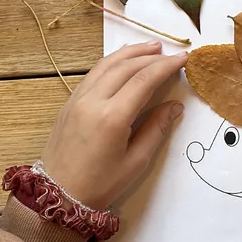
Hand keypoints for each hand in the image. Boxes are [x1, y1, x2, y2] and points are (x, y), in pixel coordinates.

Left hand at [40, 40, 187, 208]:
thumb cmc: (100, 184)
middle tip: (171, 53)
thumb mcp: (136, 161)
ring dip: (130, 53)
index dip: (166, 66)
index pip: (144, 80)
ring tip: (151, 47)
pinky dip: (112, 62)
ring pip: (106, 65)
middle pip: (125, 67)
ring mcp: (78, 99)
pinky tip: (123, 60)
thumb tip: (174, 106)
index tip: (183, 58)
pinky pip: (94, 73)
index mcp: (112, 117)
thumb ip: (156, 129)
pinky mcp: (70, 102)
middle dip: (151, 56)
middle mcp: (93, 101)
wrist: (58, 194)